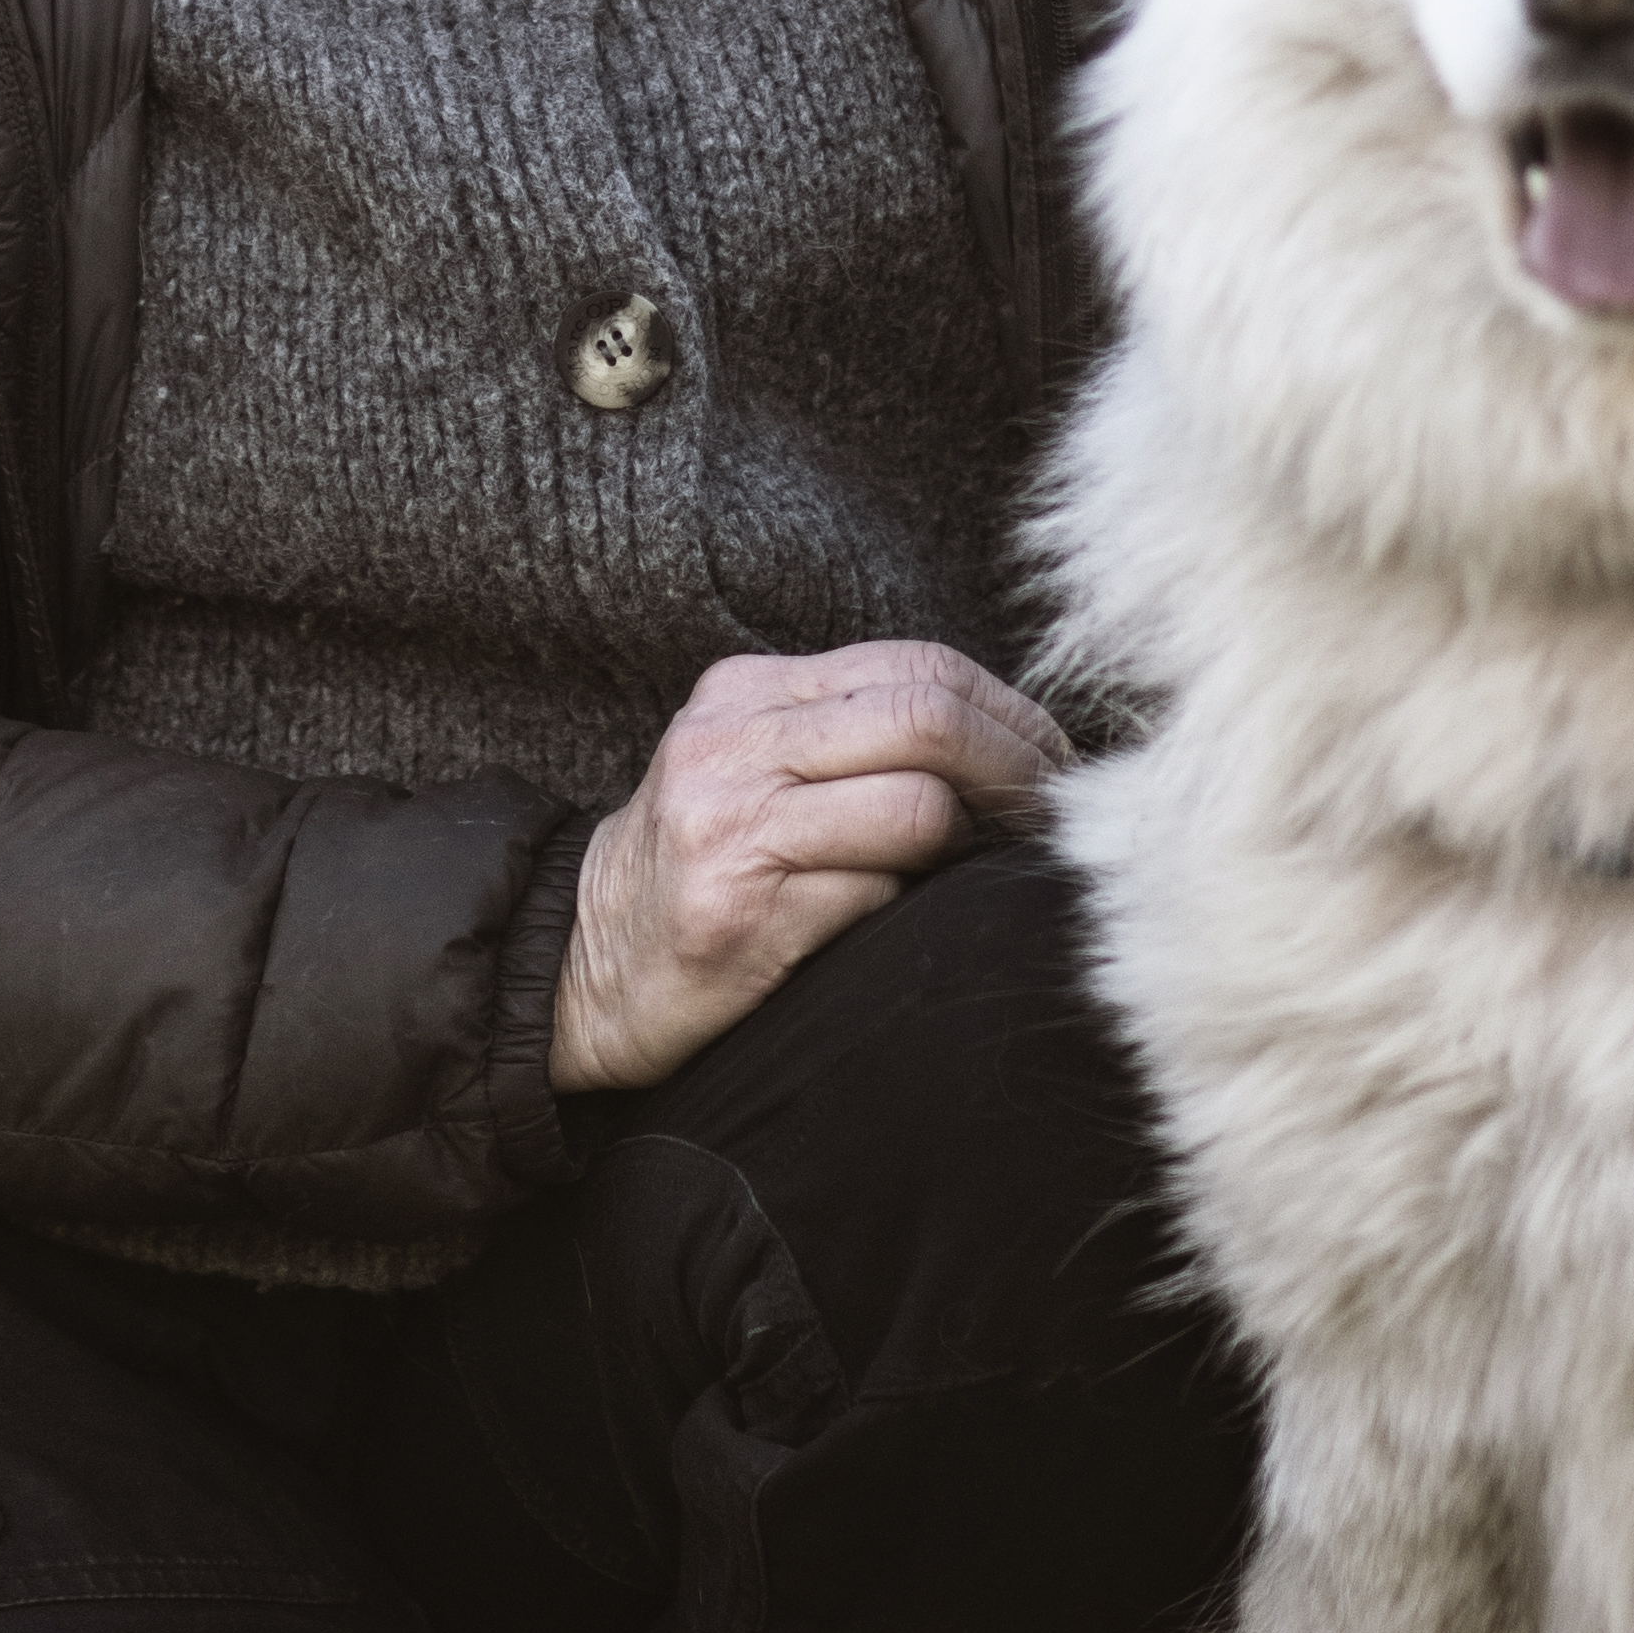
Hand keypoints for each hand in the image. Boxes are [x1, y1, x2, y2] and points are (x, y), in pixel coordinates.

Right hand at [550, 640, 1063, 1098]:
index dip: (1008, 712)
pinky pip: (875, 896)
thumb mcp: (755, 768)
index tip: (1053, 761)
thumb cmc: (699, 868)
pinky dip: (907, 909)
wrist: (580, 966)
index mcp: (747, 693)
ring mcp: (732, 829)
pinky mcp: (739, 916)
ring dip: (972, 846)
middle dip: (1016, 769)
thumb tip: (1006, 747)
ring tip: (982, 870)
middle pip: (927, 719)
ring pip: (916, 808)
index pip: (916, 666)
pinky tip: (901, 923)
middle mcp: (735, 745)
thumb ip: (854, 737)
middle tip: (1054, 815)